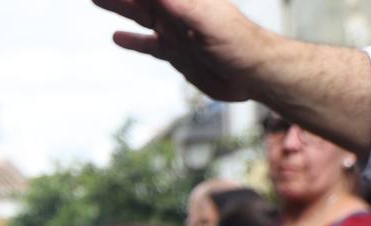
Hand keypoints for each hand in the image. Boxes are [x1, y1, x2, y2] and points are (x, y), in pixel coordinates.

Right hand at [93, 0, 265, 101]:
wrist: (253, 74)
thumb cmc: (238, 43)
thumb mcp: (207, 20)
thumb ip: (180, 4)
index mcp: (182, 1)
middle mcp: (175, 13)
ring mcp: (174, 33)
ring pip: (139, 16)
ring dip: (120, 8)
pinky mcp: (175, 54)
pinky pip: (148, 45)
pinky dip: (132, 42)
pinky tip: (117, 37)